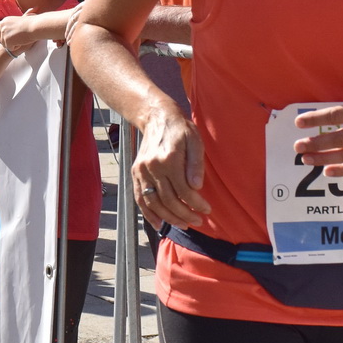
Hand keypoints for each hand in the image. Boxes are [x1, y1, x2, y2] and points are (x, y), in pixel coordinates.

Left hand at [0, 14, 41, 55]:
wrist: (34, 26)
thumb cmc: (29, 24)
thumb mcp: (16, 22)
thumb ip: (9, 26)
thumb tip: (5, 34)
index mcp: (3, 21)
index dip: (1, 36)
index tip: (8, 38)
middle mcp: (1, 27)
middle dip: (6, 42)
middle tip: (16, 40)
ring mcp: (3, 34)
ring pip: (5, 45)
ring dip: (13, 44)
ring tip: (20, 38)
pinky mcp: (7, 40)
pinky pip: (10, 48)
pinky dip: (16, 47)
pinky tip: (21, 41)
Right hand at [132, 110, 208, 228]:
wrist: (157, 118)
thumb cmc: (180, 130)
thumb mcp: (195, 141)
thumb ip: (196, 164)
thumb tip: (196, 187)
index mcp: (168, 159)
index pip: (184, 190)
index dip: (196, 203)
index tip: (207, 209)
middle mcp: (152, 167)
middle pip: (168, 199)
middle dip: (185, 214)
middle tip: (198, 221)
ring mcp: (141, 171)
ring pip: (153, 202)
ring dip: (169, 218)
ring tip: (183, 224)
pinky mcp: (135, 173)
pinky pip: (140, 198)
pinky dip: (148, 214)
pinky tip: (159, 224)